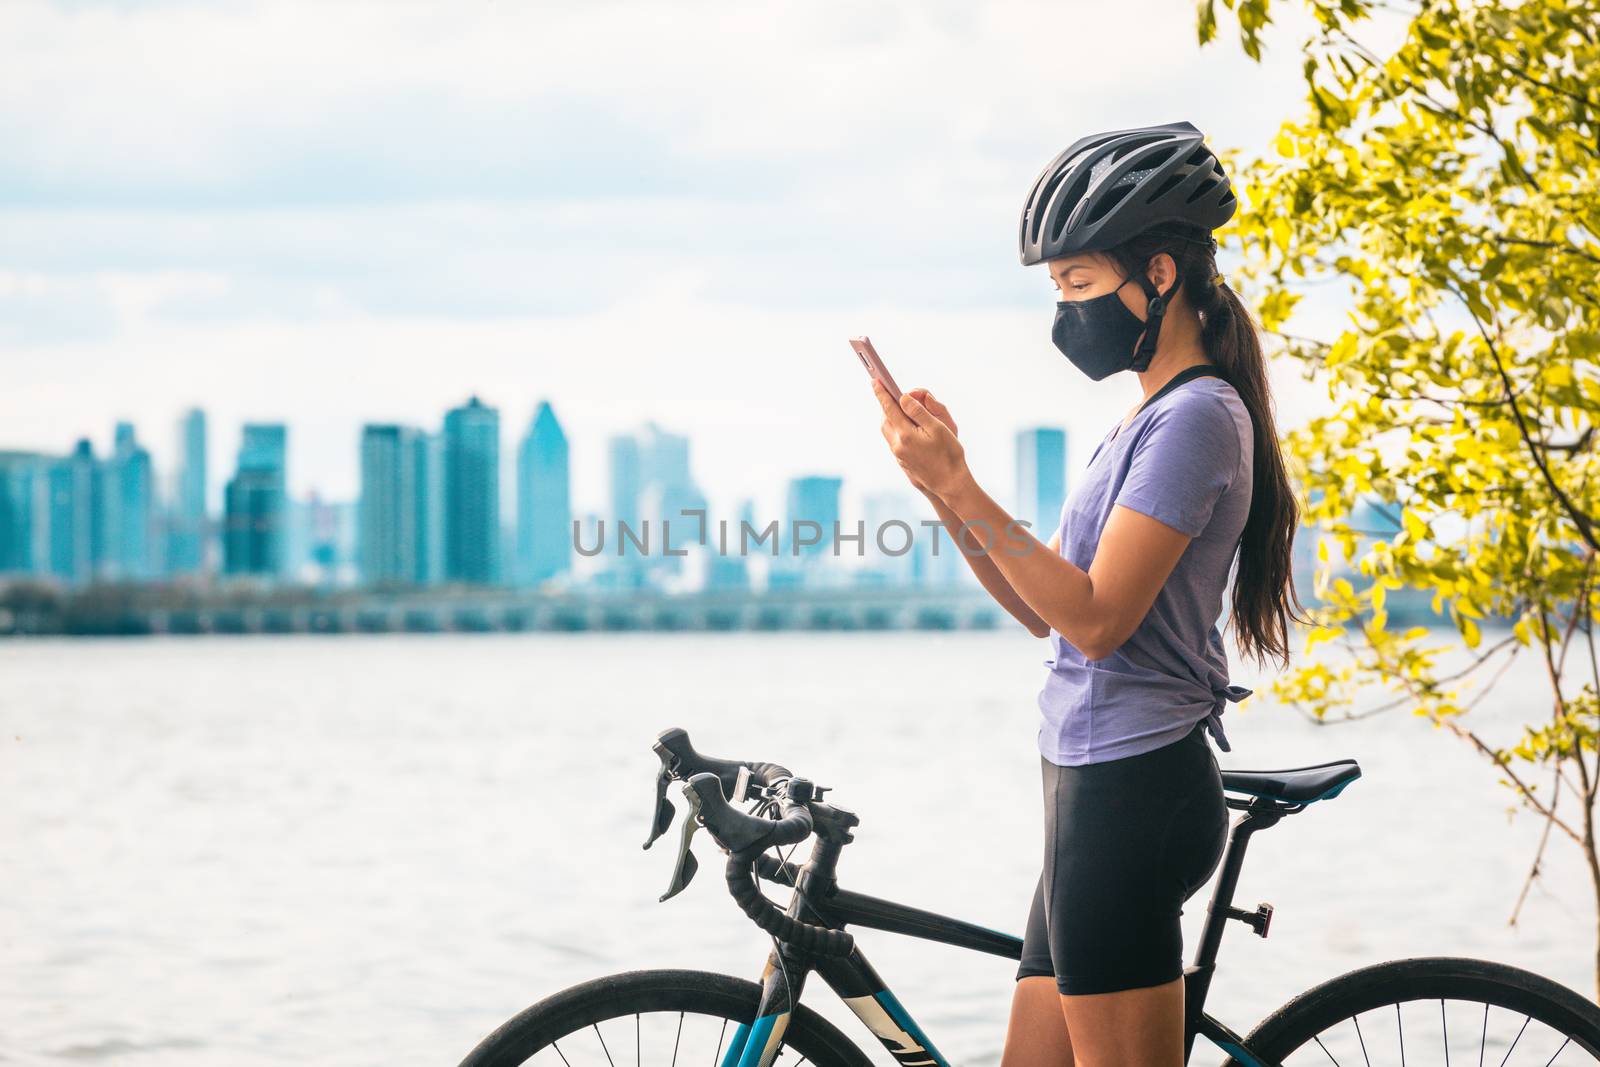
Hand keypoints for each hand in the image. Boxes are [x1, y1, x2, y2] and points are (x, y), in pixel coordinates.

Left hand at [871, 379, 970, 499]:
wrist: (951, 484)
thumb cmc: (949, 454)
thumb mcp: (938, 428)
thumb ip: (918, 412)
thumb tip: (903, 398)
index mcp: (905, 435)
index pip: (889, 409)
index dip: (882, 394)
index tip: (875, 381)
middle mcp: (898, 446)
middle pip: (885, 420)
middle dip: (886, 405)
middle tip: (889, 392)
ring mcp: (899, 455)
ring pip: (888, 431)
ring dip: (890, 417)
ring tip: (898, 407)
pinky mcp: (903, 462)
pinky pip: (893, 440)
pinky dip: (896, 429)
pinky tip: (905, 426)